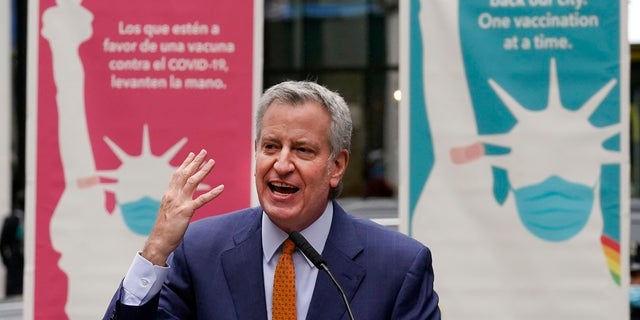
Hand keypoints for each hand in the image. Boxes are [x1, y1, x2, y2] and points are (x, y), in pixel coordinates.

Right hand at [141, 149, 223, 265]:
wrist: (159, 241)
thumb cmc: (164, 228)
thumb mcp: (169, 211)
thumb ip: (175, 202)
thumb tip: (182, 198)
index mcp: (169, 195)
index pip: (177, 175)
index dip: (186, 164)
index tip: (192, 155)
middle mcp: (173, 195)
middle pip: (185, 174)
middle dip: (195, 162)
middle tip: (204, 152)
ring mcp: (179, 202)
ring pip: (193, 182)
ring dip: (204, 171)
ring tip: (212, 162)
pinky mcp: (186, 212)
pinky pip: (202, 200)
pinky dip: (212, 193)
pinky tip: (221, 188)